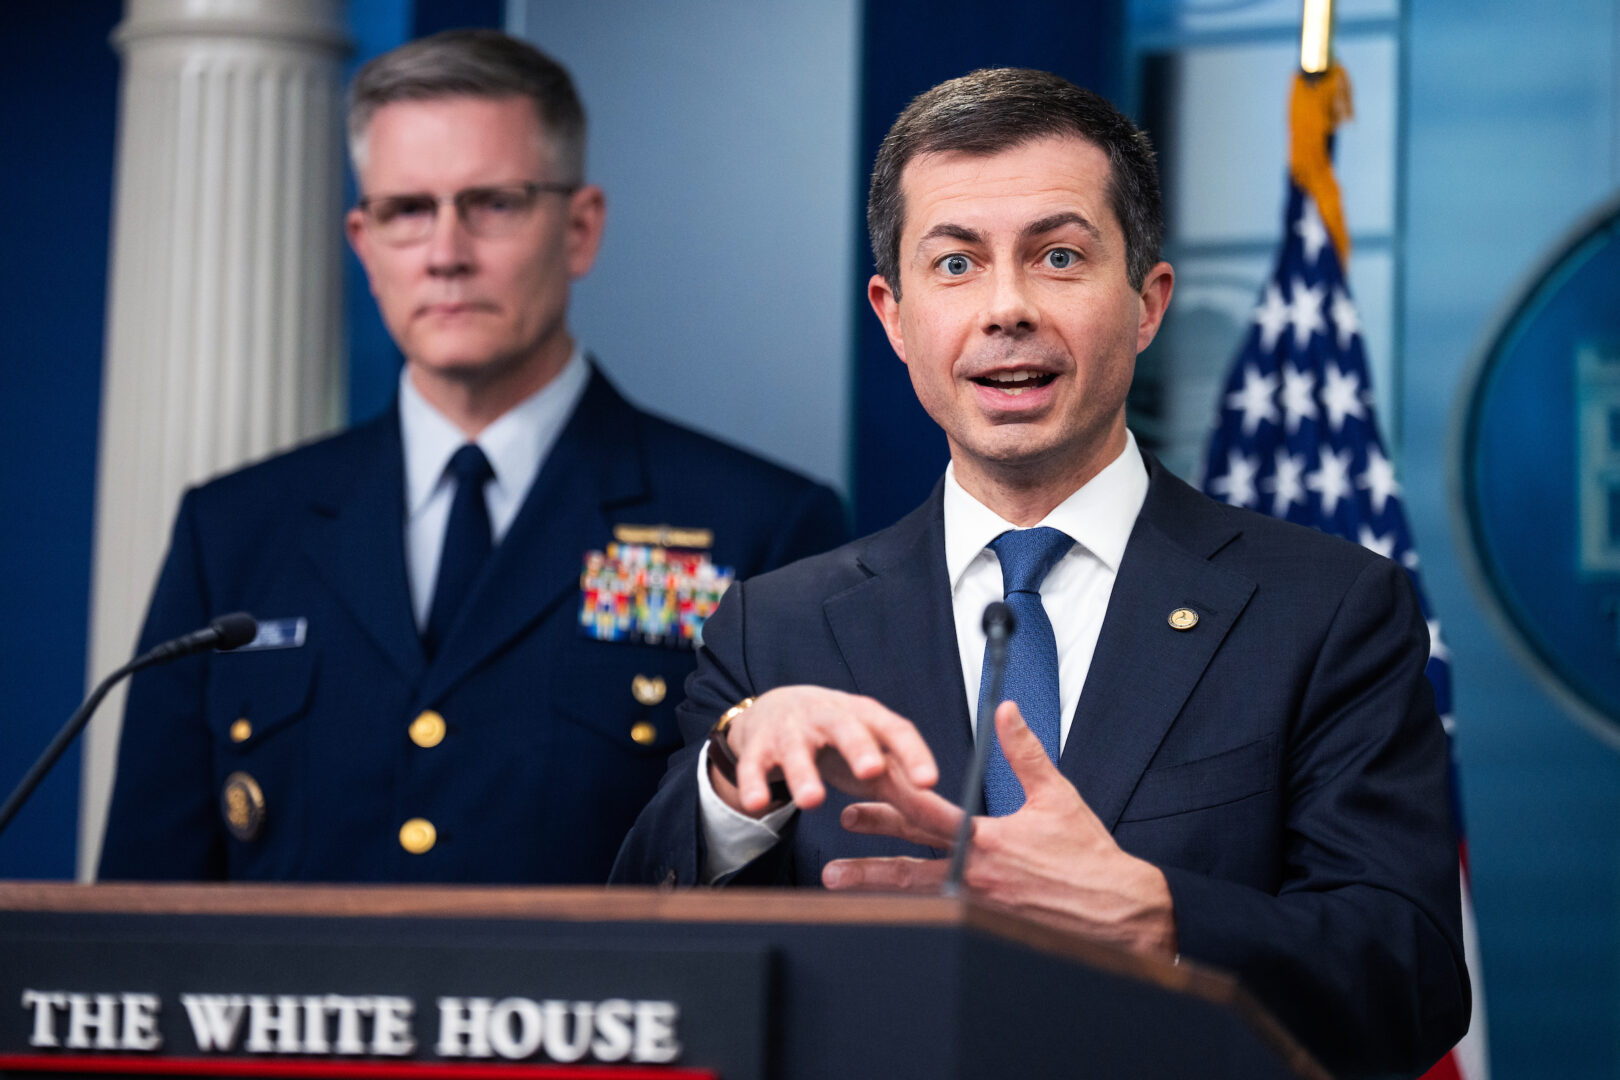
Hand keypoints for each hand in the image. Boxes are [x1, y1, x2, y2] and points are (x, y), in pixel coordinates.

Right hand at [711, 686, 939, 816]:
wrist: (775, 710)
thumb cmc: (839, 741)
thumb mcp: (874, 759)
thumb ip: (909, 790)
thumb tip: (958, 828)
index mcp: (866, 717)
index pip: (895, 730)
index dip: (912, 754)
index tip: (929, 781)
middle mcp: (829, 717)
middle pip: (846, 728)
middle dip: (859, 748)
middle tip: (872, 772)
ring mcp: (791, 730)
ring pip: (796, 749)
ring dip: (803, 773)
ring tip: (812, 801)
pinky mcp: (757, 747)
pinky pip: (753, 766)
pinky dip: (753, 784)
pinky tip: (757, 804)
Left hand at [823, 701, 1177, 958]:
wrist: (1119, 912)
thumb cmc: (1089, 855)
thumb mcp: (1056, 795)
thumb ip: (1023, 752)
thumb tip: (1005, 710)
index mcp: (988, 839)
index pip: (926, 816)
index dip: (889, 802)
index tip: (859, 796)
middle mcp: (976, 874)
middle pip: (910, 863)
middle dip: (869, 857)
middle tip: (834, 853)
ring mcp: (979, 906)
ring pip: (918, 895)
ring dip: (878, 887)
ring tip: (840, 884)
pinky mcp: (988, 926)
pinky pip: (941, 917)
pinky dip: (912, 910)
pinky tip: (889, 911)